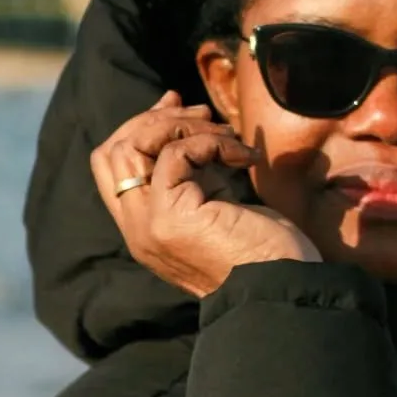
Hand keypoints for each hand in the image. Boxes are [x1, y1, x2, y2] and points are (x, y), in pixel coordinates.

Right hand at [91, 91, 319, 296]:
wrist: (284, 290)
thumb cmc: (265, 255)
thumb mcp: (218, 206)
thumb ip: (195, 176)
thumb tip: (190, 123)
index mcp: (144, 230)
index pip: (112, 166)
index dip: (138, 128)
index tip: (177, 106)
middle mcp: (137, 229)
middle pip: (113, 151)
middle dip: (157, 119)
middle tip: (203, 113)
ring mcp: (148, 225)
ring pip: (134, 146)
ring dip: (183, 125)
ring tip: (226, 134)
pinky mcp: (170, 217)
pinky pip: (174, 153)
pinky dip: (210, 141)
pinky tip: (243, 156)